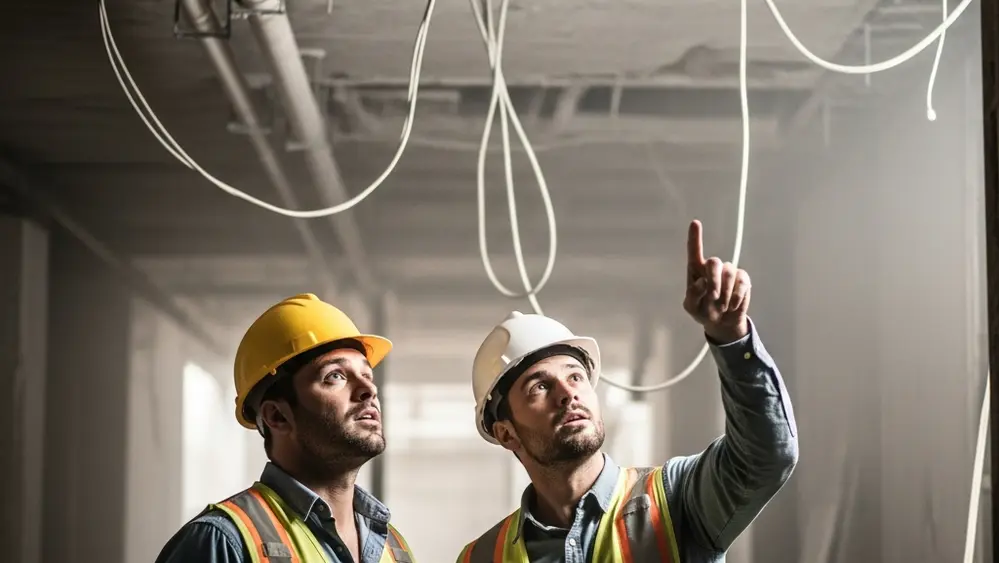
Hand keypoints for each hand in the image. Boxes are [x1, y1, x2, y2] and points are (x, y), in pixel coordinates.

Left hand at [682, 219, 749, 343]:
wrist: (721, 322)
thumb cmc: (702, 311)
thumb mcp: (691, 307)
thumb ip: (692, 295)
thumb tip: (702, 282)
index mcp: (696, 271)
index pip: (694, 251)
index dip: (695, 237)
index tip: (695, 223)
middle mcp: (712, 268)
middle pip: (714, 262)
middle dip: (714, 280)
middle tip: (713, 297)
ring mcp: (729, 272)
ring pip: (729, 273)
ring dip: (724, 293)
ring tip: (721, 306)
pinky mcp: (743, 279)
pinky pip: (742, 282)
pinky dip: (736, 297)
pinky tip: (731, 305)